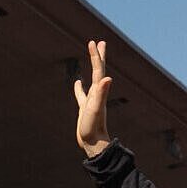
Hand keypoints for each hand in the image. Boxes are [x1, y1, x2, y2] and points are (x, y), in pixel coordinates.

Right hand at [74, 39, 112, 156]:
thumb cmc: (94, 128)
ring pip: (92, 80)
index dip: (96, 56)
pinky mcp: (85, 109)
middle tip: (99, 42)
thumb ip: (102, 94)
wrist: (94, 144)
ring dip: (93, 68)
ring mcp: (91, 101)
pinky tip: (78, 83)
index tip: (94, 42)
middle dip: (99, 57)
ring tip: (93, 57)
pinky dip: (80, 88)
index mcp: (99, 93)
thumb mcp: (96, 109)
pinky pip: (82, 95)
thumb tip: (108, 78)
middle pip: (99, 71)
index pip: (98, 70)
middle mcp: (97, 94)